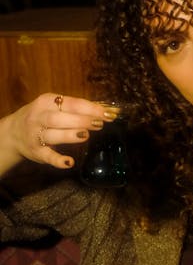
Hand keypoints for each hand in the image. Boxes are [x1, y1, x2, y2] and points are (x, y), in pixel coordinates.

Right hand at [0, 93, 116, 174]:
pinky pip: (47, 156)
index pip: (71, 103)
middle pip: (60, 118)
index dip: (90, 108)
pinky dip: (58, 160)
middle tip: (99, 124)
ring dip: (70, 134)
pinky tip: (70, 162)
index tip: (107, 114)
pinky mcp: (36, 153)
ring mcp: (36, 135)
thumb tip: (105, 111)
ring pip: (53, 134)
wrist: (13, 133)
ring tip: (85, 135)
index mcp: (46, 102)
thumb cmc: (42, 118)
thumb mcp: (53, 108)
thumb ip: (75, 109)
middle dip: (81, 120)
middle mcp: (39, 117)